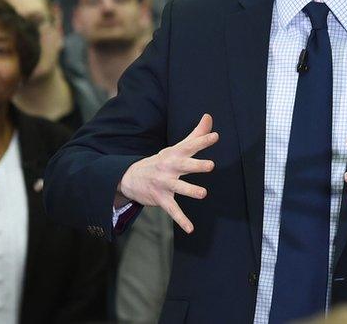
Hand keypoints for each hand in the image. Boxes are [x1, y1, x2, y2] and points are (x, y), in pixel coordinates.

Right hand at [117, 114, 217, 233]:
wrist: (131, 177)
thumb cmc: (162, 161)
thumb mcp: (176, 148)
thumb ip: (195, 134)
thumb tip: (209, 117)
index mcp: (175, 154)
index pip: (190, 146)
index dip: (202, 141)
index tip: (215, 136)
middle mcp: (169, 167)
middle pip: (184, 165)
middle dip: (197, 165)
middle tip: (211, 165)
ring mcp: (164, 183)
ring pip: (178, 188)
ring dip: (190, 191)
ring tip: (203, 194)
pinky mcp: (161, 199)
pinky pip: (172, 210)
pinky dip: (181, 220)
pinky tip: (191, 229)